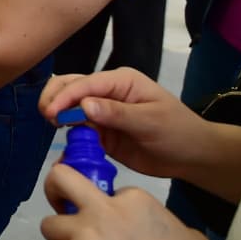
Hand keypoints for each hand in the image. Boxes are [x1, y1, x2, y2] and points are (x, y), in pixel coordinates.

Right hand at [39, 68, 208, 179]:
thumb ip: (118, 114)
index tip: (51, 112)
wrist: (192, 157)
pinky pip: (78, 132)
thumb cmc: (178, 132)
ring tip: (52, 128)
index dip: (66, 96)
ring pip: (70, 108)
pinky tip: (63, 150)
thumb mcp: (151, 121)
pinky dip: (67, 139)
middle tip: (47, 118)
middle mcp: (107, 93)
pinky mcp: (101, 133)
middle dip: (55, 98)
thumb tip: (84, 106)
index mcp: (121, 82)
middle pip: (71, 87)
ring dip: (58, 115)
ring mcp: (102, 113)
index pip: (86, 84)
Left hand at [40, 165, 213, 239]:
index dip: (106, 206)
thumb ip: (164, 221)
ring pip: (49, 225)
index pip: (107, 190)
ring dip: (59, 238)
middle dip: (54, 190)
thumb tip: (156, 229)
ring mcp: (88, 233)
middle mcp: (105, 209)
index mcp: (135, 199)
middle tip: (61, 206)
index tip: (110, 223)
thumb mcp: (187, 236)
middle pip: (60, 179)